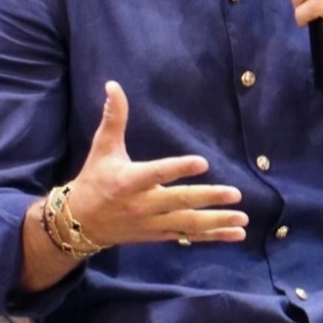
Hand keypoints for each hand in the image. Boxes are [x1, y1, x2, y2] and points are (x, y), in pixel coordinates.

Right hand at [69, 81, 246, 245]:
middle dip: (209, 199)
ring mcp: (153, 223)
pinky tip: (236, 233)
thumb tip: (113, 85)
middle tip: (235, 194)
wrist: (80, 223)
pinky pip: (189, 237)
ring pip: (188, 224)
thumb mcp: (102, 148)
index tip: (202, 163)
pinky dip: (213, 236)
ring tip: (242, 218)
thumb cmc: (94, 179)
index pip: (157, 173)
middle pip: (180, 202)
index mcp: (129, 181)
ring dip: (217, 222)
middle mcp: (142, 205)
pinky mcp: (159, 235)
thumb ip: (114, 118)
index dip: (179, 169)